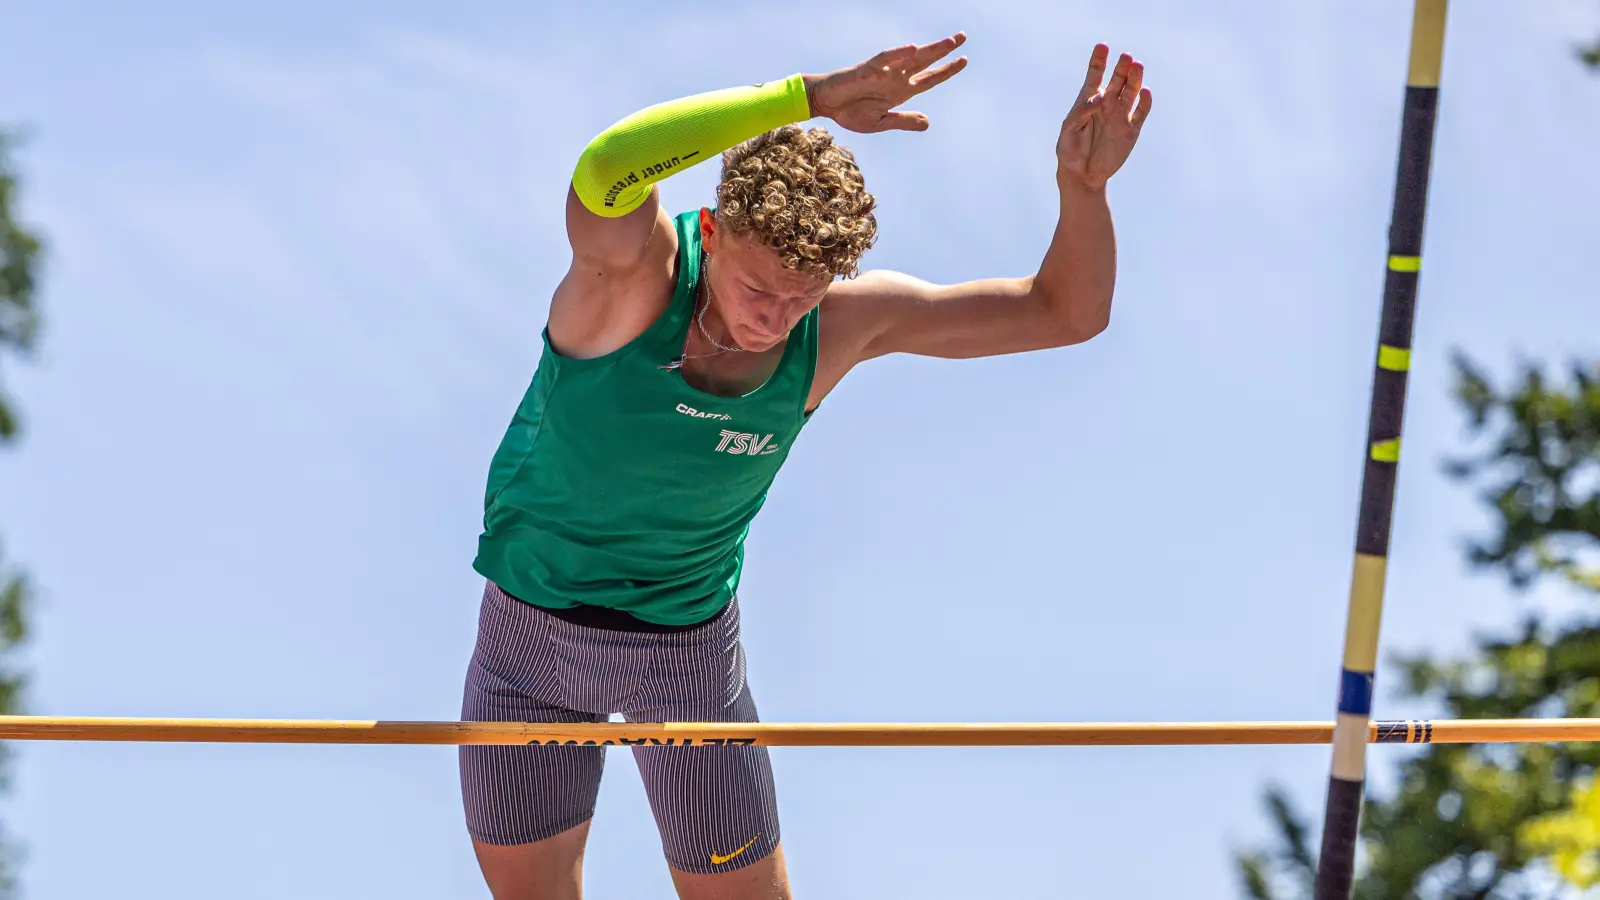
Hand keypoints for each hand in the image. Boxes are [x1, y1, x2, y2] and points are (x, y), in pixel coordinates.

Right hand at [804, 33, 968, 132]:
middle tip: (962, 37)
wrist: (825, 104)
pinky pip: (885, 59)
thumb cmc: (850, 111)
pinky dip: (898, 53)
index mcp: (900, 91)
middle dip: (944, 50)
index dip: (946, 70)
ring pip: (911, 57)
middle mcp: (895, 78)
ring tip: (949, 42)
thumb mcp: (880, 122)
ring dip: (930, 50)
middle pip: (925, 62)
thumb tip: (928, 122)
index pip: (928, 78)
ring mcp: (883, 72)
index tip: (963, 61)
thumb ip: (903, 121)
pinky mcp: (867, 69)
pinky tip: (913, 48)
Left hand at [1055, 45, 1152, 190]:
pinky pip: (1141, 112)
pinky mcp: (1131, 129)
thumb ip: (1082, 111)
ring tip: (1137, 66)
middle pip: (1117, 80)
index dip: (1099, 60)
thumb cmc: (1070, 150)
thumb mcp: (1069, 129)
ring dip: (1135, 79)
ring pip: (1131, 92)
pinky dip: (1145, 102)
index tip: (1102, 46)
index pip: (1095, 74)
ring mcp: (1120, 115)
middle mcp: (1107, 103)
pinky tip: (1146, 92)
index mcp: (1088, 100)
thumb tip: (1100, 99)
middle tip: (1126, 57)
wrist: (1082, 174)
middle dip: (1121, 68)